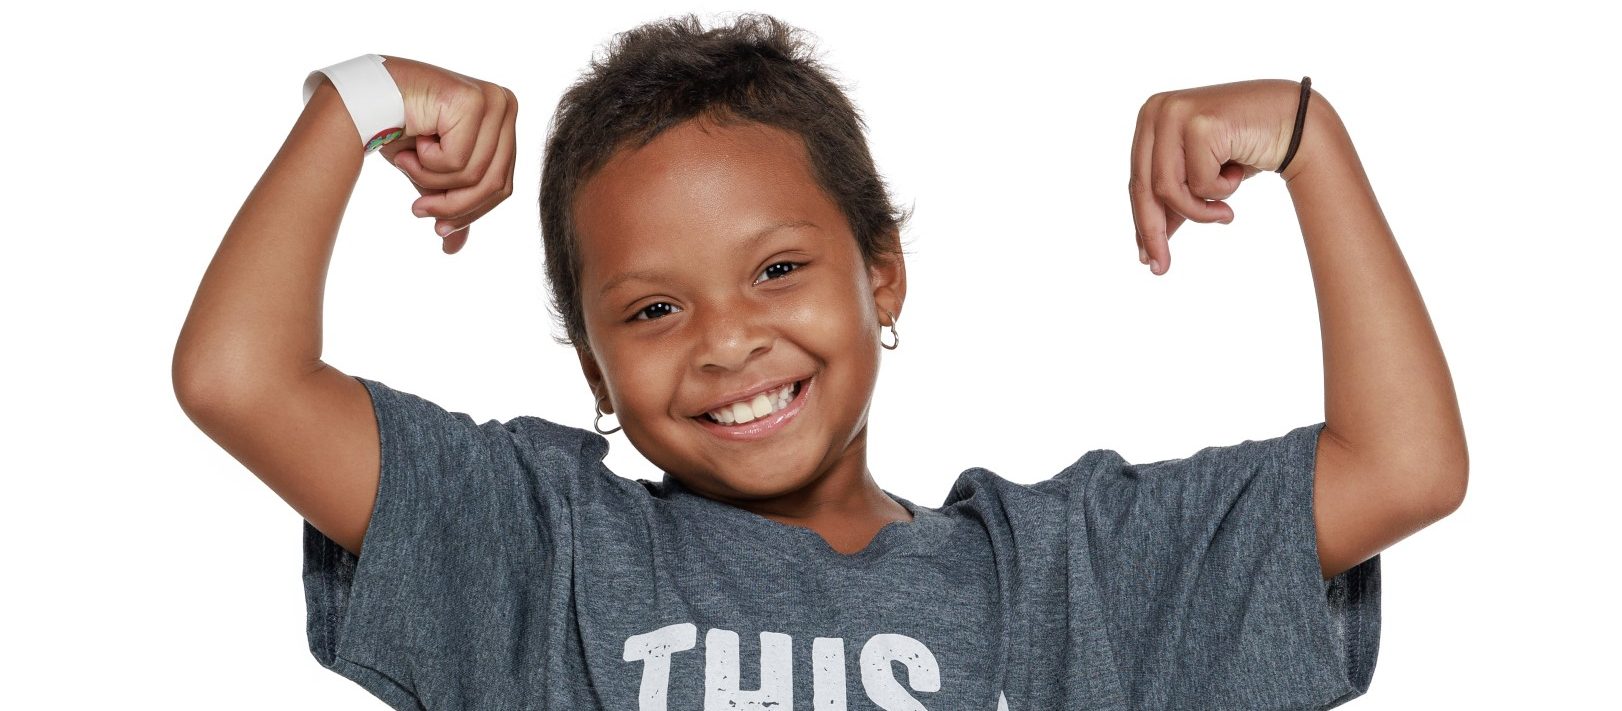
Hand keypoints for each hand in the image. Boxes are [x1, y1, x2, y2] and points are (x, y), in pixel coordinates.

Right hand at [375, 56, 518, 254]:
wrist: (362, 100)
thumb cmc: (397, 130)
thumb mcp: (432, 175)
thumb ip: (451, 204)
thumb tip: (454, 249)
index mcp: (505, 119)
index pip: (503, 184)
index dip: (471, 212)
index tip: (439, 229)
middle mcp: (506, 104)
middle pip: (494, 183)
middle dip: (453, 205)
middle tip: (418, 210)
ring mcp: (493, 100)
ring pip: (475, 175)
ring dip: (432, 179)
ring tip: (407, 162)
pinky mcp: (472, 100)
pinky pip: (458, 160)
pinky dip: (428, 161)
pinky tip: (413, 140)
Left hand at [1128, 79, 1305, 274]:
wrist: (1296, 121)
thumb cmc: (1246, 149)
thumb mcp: (1201, 178)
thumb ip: (1174, 204)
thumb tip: (1146, 251)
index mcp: (1149, 118)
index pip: (1138, 182)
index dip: (1142, 223)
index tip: (1146, 259)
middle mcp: (1156, 109)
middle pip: (1146, 187)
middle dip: (1154, 231)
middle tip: (1161, 268)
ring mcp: (1177, 113)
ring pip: (1169, 189)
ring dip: (1201, 210)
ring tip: (1226, 212)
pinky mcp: (1200, 123)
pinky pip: (1200, 182)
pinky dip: (1222, 189)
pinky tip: (1239, 172)